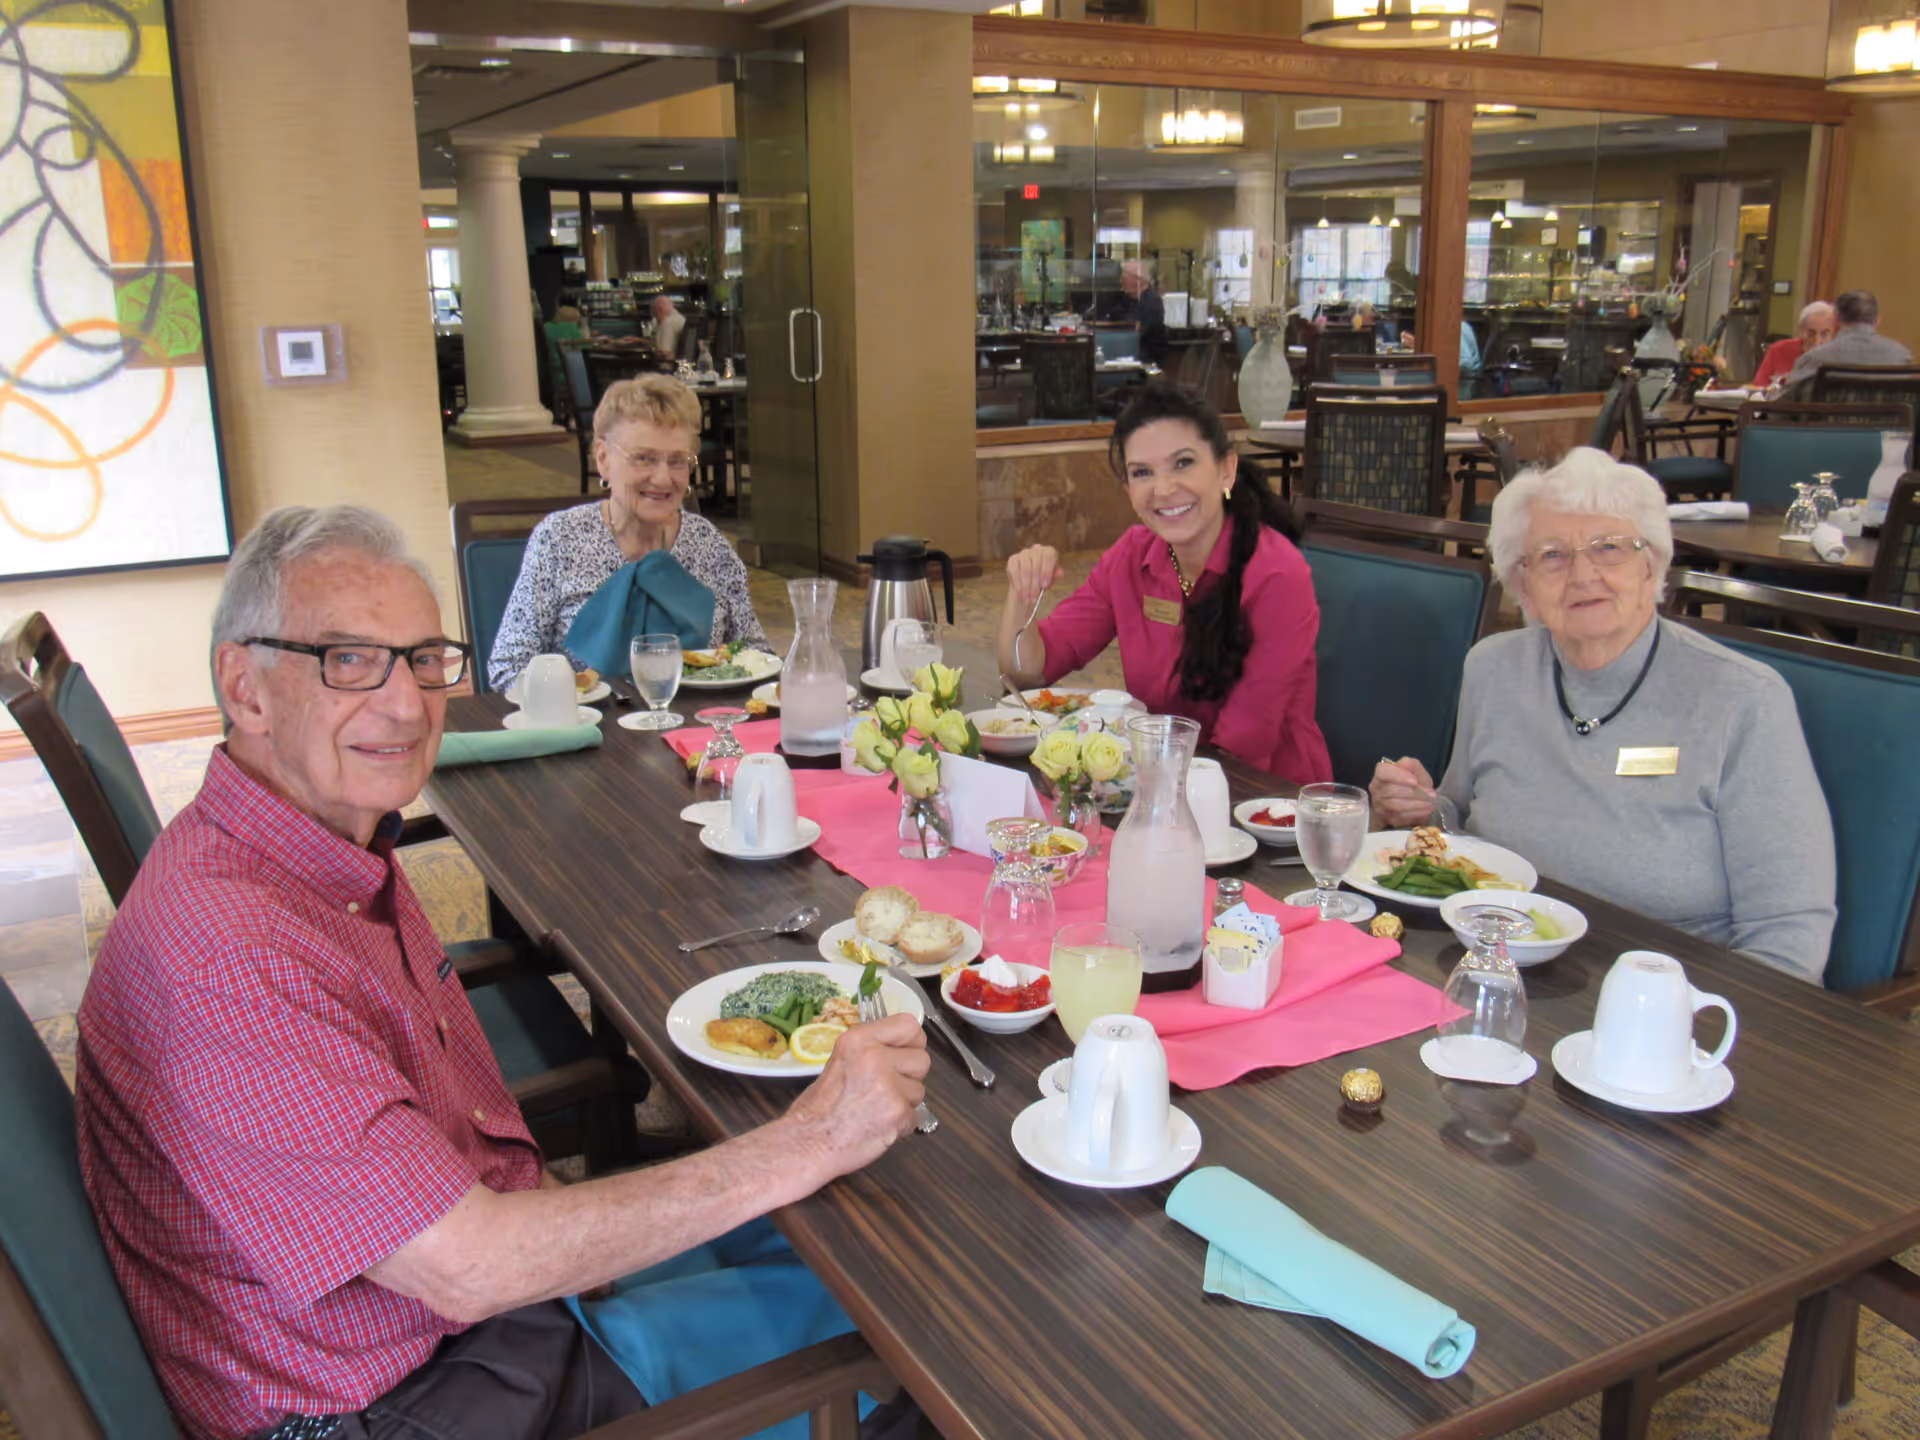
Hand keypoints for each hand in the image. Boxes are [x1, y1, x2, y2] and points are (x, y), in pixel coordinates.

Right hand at [781, 1014, 929, 1182]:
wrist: (808, 1143)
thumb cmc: (818, 1107)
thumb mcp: (840, 1060)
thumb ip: (871, 1050)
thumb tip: (900, 1049)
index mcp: (858, 1040)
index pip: (909, 1025)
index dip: (912, 1042)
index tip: (906, 1052)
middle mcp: (875, 1058)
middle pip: (921, 1059)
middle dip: (909, 1076)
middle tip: (886, 1089)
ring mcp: (888, 1086)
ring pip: (919, 1090)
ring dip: (904, 1102)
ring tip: (877, 1109)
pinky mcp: (897, 1113)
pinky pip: (915, 1116)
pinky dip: (901, 1124)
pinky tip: (878, 1125)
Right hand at [1006, 545, 1063, 611]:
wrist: (1028, 582)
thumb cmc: (1042, 580)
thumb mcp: (1050, 579)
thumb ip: (1054, 576)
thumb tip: (1060, 573)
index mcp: (1048, 552)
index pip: (1048, 557)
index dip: (1046, 571)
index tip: (1045, 586)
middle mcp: (1036, 549)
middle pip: (1035, 565)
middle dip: (1035, 584)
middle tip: (1034, 598)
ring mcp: (1023, 553)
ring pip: (1025, 570)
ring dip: (1026, 587)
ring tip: (1028, 599)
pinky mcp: (1013, 559)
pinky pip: (1015, 572)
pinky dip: (1018, 584)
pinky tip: (1020, 593)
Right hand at [1370, 755, 1438, 828]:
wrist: (1418, 801)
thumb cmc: (1415, 784)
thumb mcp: (1417, 771)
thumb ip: (1411, 764)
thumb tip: (1403, 764)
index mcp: (1381, 774)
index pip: (1383, 773)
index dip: (1398, 776)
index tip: (1414, 781)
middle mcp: (1376, 789)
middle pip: (1390, 791)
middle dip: (1413, 793)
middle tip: (1431, 794)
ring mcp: (1379, 805)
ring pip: (1395, 805)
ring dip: (1415, 805)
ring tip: (1430, 803)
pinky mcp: (1386, 818)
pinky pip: (1399, 817)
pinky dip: (1415, 814)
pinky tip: (1426, 811)